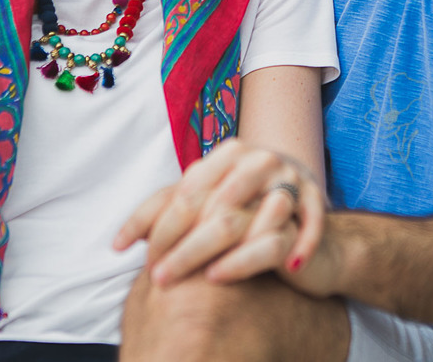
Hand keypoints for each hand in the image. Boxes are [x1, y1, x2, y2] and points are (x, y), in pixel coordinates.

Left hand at [114, 138, 326, 286]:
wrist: (305, 216)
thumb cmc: (247, 211)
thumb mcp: (207, 206)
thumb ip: (166, 213)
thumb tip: (118, 242)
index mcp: (230, 153)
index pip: (186, 191)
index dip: (161, 227)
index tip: (143, 260)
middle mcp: (261, 160)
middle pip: (215, 205)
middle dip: (185, 245)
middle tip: (160, 278)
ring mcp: (290, 179)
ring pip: (250, 217)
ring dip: (223, 253)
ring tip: (203, 279)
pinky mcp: (314, 201)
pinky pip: (296, 228)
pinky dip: (278, 251)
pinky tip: (257, 274)